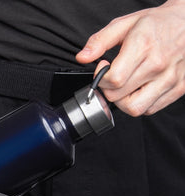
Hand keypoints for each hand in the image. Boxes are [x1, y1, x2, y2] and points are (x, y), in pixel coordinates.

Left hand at [76, 0, 184, 115]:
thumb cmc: (157, 24)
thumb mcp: (125, 24)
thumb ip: (100, 41)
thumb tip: (82, 57)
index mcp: (144, 45)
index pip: (114, 80)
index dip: (101, 79)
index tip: (103, 68)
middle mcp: (158, 64)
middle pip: (119, 97)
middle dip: (109, 90)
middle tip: (113, 78)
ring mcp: (170, 79)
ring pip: (134, 109)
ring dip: (123, 102)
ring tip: (124, 87)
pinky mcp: (178, 89)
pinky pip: (150, 110)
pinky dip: (140, 104)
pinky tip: (139, 89)